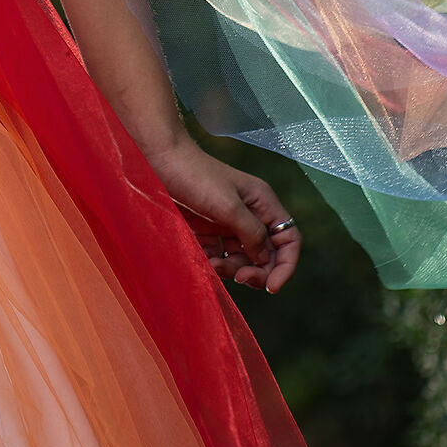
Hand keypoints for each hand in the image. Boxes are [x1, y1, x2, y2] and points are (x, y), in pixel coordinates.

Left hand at [145, 136, 301, 294]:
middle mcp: (249, 213)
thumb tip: (265, 259)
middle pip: (266, 253)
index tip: (271, 287)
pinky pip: (218, 255)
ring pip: (241, 258)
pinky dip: (214, 263)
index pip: (289, 239)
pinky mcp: (205, 228)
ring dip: (231, 268)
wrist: (157, 160)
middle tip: (240, 279)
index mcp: (262, 202)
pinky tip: (204, 262)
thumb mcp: (229, 206)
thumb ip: (251, 234)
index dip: (285, 265)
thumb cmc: (194, 176)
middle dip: (257, 271)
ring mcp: (227, 221)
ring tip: (213, 266)